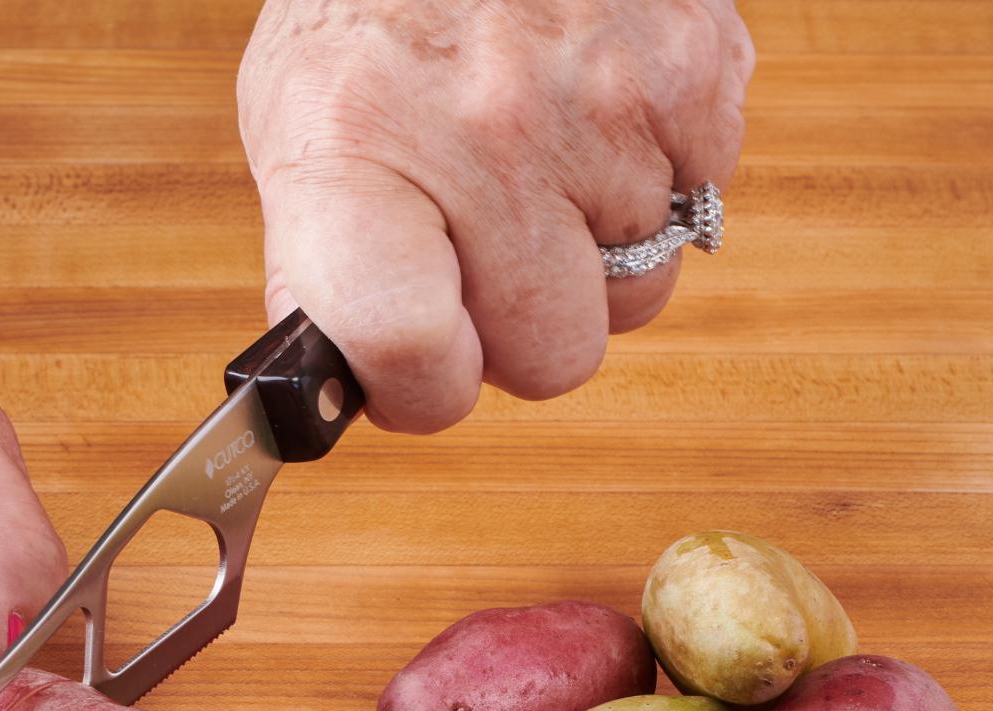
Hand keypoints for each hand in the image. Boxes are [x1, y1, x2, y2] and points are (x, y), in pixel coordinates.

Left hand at [238, 0, 753, 429]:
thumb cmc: (373, 10)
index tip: (421, 372)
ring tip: (537, 165)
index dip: (424, 391)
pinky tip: (592, 116)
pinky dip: (652, 184)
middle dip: (521, 329)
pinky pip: (695, 210)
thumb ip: (319, 265)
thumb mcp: (295, 122)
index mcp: (359, 153)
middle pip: (553, 357)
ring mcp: (606, 108)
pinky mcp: (697, 75)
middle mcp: (489, 136)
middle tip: (484, 249)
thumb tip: (345, 385)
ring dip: (591, 259)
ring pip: (637, 298)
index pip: (412, 351)